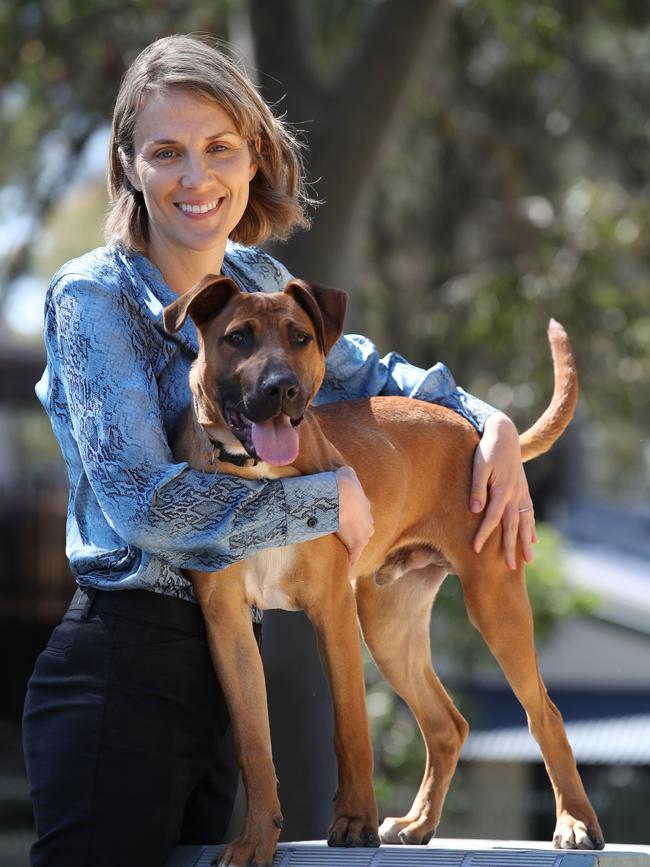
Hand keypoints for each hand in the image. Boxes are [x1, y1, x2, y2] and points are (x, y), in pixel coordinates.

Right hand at [335, 466, 373, 566]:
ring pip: (356, 545)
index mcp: (365, 507)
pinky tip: (343, 572)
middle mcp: (368, 522)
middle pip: (360, 533)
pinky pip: (353, 558)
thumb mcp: (346, 472)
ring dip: (348, 550)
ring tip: (337, 558)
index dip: (350, 523)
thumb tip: (341, 472)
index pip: (359, 519)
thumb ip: (345, 474)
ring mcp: (364, 534)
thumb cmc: (341, 482)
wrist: (342, 492)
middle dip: (351, 537)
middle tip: (338, 542)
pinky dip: (348, 565)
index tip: (342, 527)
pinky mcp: (357, 544)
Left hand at [470, 412, 536, 568]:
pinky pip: (529, 512)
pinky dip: (531, 527)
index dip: (484, 534)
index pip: (491, 518)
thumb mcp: (479, 466)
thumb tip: (475, 510)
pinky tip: (533, 539)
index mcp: (502, 490)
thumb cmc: (487, 449)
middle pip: (512, 526)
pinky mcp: (523, 489)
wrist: (504, 433)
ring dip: (525, 541)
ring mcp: (521, 492)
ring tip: (528, 561)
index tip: (476, 550)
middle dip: (510, 547)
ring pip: (524, 522)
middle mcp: (514, 494)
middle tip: (508, 568)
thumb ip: (477, 488)